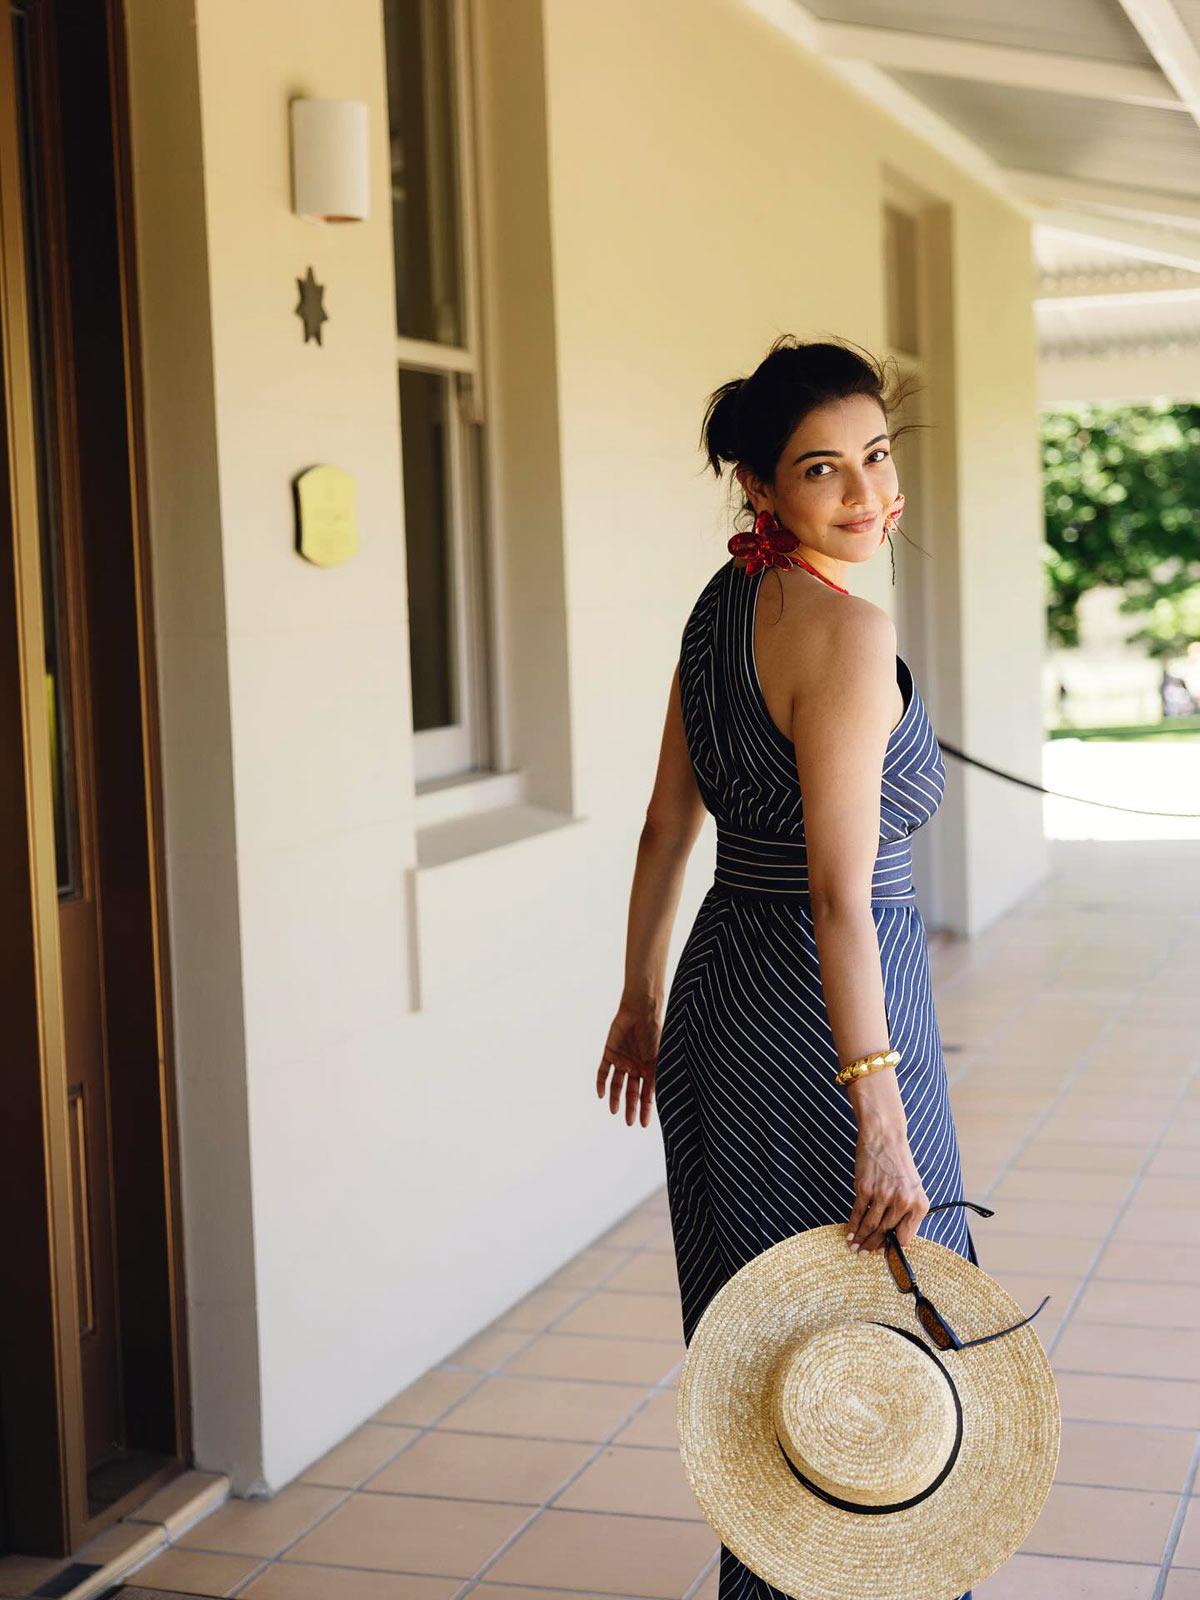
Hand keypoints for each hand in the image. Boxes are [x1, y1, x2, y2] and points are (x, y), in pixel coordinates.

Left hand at [596, 1001, 659, 1127]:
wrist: (641, 1011)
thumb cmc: (655, 1032)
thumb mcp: (660, 1058)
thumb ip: (658, 1077)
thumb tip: (660, 1099)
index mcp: (650, 1069)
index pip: (648, 1094)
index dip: (646, 1109)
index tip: (644, 1124)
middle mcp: (636, 1066)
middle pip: (632, 1091)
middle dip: (631, 1107)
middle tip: (629, 1122)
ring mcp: (623, 1060)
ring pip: (617, 1084)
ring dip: (615, 1098)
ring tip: (614, 1111)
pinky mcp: (610, 1053)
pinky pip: (603, 1071)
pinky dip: (601, 1083)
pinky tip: (601, 1095)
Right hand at [846, 1119, 927, 1254]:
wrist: (885, 1138)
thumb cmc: (899, 1163)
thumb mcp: (913, 1188)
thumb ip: (908, 1211)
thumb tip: (895, 1235)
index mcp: (919, 1204)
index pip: (905, 1236)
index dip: (892, 1247)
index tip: (884, 1254)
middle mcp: (903, 1202)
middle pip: (885, 1233)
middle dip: (873, 1246)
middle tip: (864, 1254)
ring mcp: (883, 1196)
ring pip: (871, 1225)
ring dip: (861, 1239)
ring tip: (854, 1247)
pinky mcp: (865, 1189)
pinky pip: (858, 1213)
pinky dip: (852, 1226)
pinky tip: (849, 1233)